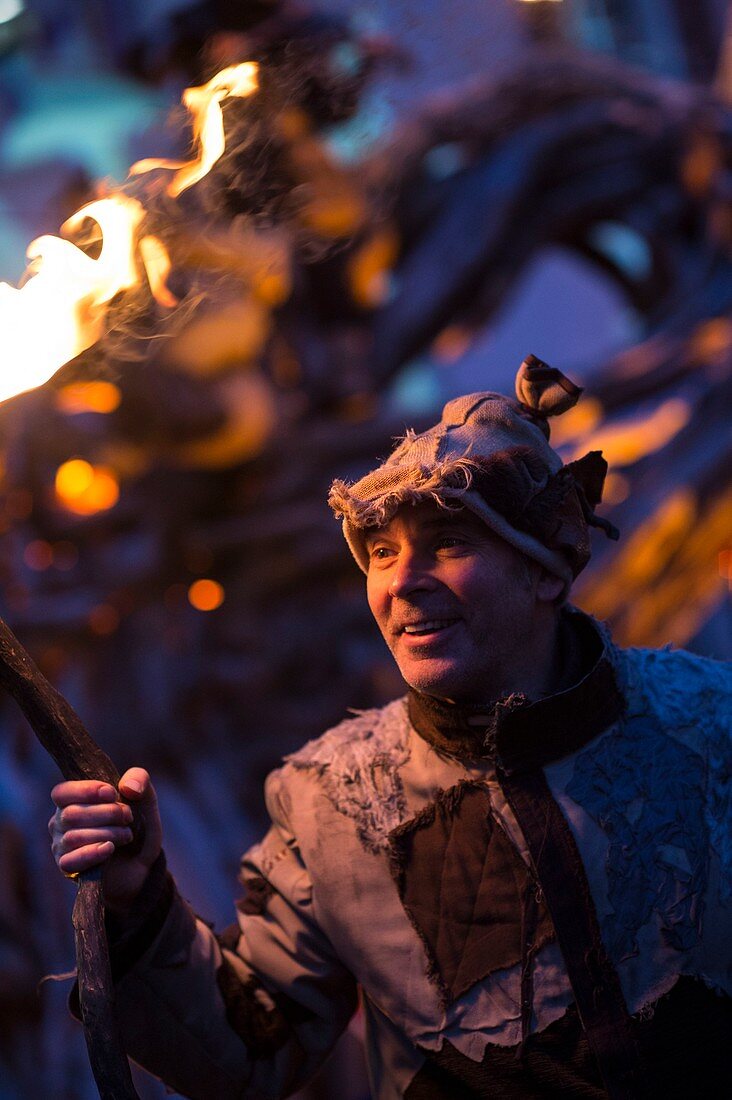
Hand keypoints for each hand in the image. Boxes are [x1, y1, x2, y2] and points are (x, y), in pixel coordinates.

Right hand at [49, 768, 162, 911]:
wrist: (143, 864)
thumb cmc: (137, 826)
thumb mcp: (145, 799)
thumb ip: (139, 779)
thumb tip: (127, 786)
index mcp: (73, 800)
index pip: (61, 793)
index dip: (85, 791)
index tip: (112, 794)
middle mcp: (61, 822)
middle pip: (71, 814)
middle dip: (106, 813)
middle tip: (128, 817)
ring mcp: (62, 846)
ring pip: (73, 837)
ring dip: (107, 833)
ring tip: (126, 835)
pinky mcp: (68, 868)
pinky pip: (71, 861)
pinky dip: (93, 853)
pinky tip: (110, 848)